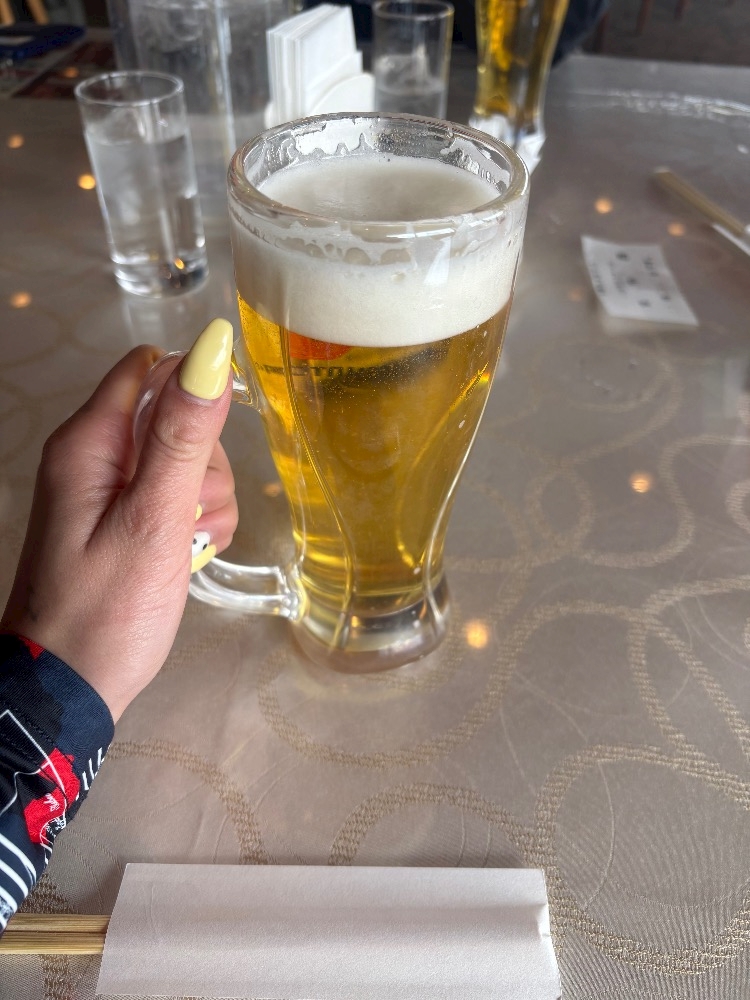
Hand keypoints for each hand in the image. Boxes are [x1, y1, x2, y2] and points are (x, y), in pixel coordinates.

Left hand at [2, 319, 236, 721]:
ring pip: (187, 462)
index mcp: (89, 442)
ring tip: (184, 545)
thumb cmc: (105, 613)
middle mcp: (96, 457)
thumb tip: (213, 353)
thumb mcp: (153, 520)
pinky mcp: (127, 520)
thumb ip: (184, 436)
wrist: (70, 689)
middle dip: (203, 462)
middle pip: (176, 418)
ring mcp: (111, 490)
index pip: (152, 369)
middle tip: (189, 515)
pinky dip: (197, 523)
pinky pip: (181, 497)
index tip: (211, 445)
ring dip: (205, 499)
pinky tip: (187, 555)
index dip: (194, 392)